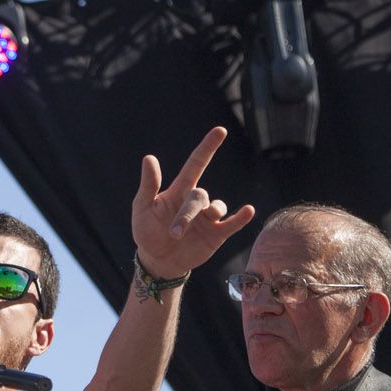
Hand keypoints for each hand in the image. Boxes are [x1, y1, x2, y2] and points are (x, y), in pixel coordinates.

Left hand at [131, 126, 254, 280]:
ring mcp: (208, 217)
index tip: (220, 130)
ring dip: (209, 215)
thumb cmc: (146, 231)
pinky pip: (232, 223)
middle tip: (174, 233)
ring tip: (193, 229)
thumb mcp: (142, 207)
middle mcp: (196, 201)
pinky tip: (248, 210)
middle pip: (200, 195)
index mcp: (179, 190)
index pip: (196, 163)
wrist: (156, 260)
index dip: (207, 147)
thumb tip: (149, 158)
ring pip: (217, 207)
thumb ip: (148, 184)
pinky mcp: (217, 234)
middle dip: (187, 213)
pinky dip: (241, 217)